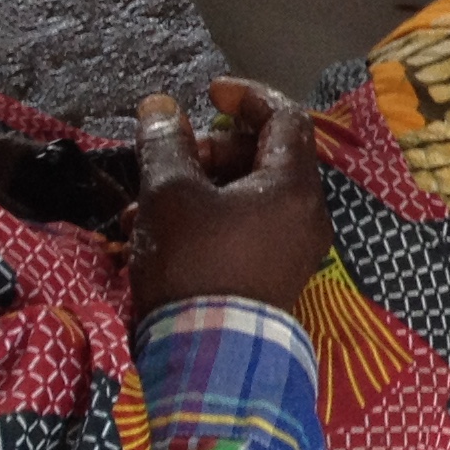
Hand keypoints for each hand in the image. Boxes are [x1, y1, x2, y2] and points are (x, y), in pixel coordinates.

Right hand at [127, 81, 331, 318]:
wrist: (209, 357)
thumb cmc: (194, 265)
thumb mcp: (169, 195)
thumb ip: (166, 144)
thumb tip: (161, 105)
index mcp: (295, 185)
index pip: (286, 117)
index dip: (248, 96)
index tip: (209, 92)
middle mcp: (307, 213)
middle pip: (265, 156)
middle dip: (211, 149)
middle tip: (168, 159)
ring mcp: (294, 246)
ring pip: (246, 194)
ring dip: (196, 187)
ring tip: (142, 206)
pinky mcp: (274, 273)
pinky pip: (244, 227)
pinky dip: (206, 219)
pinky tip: (154, 234)